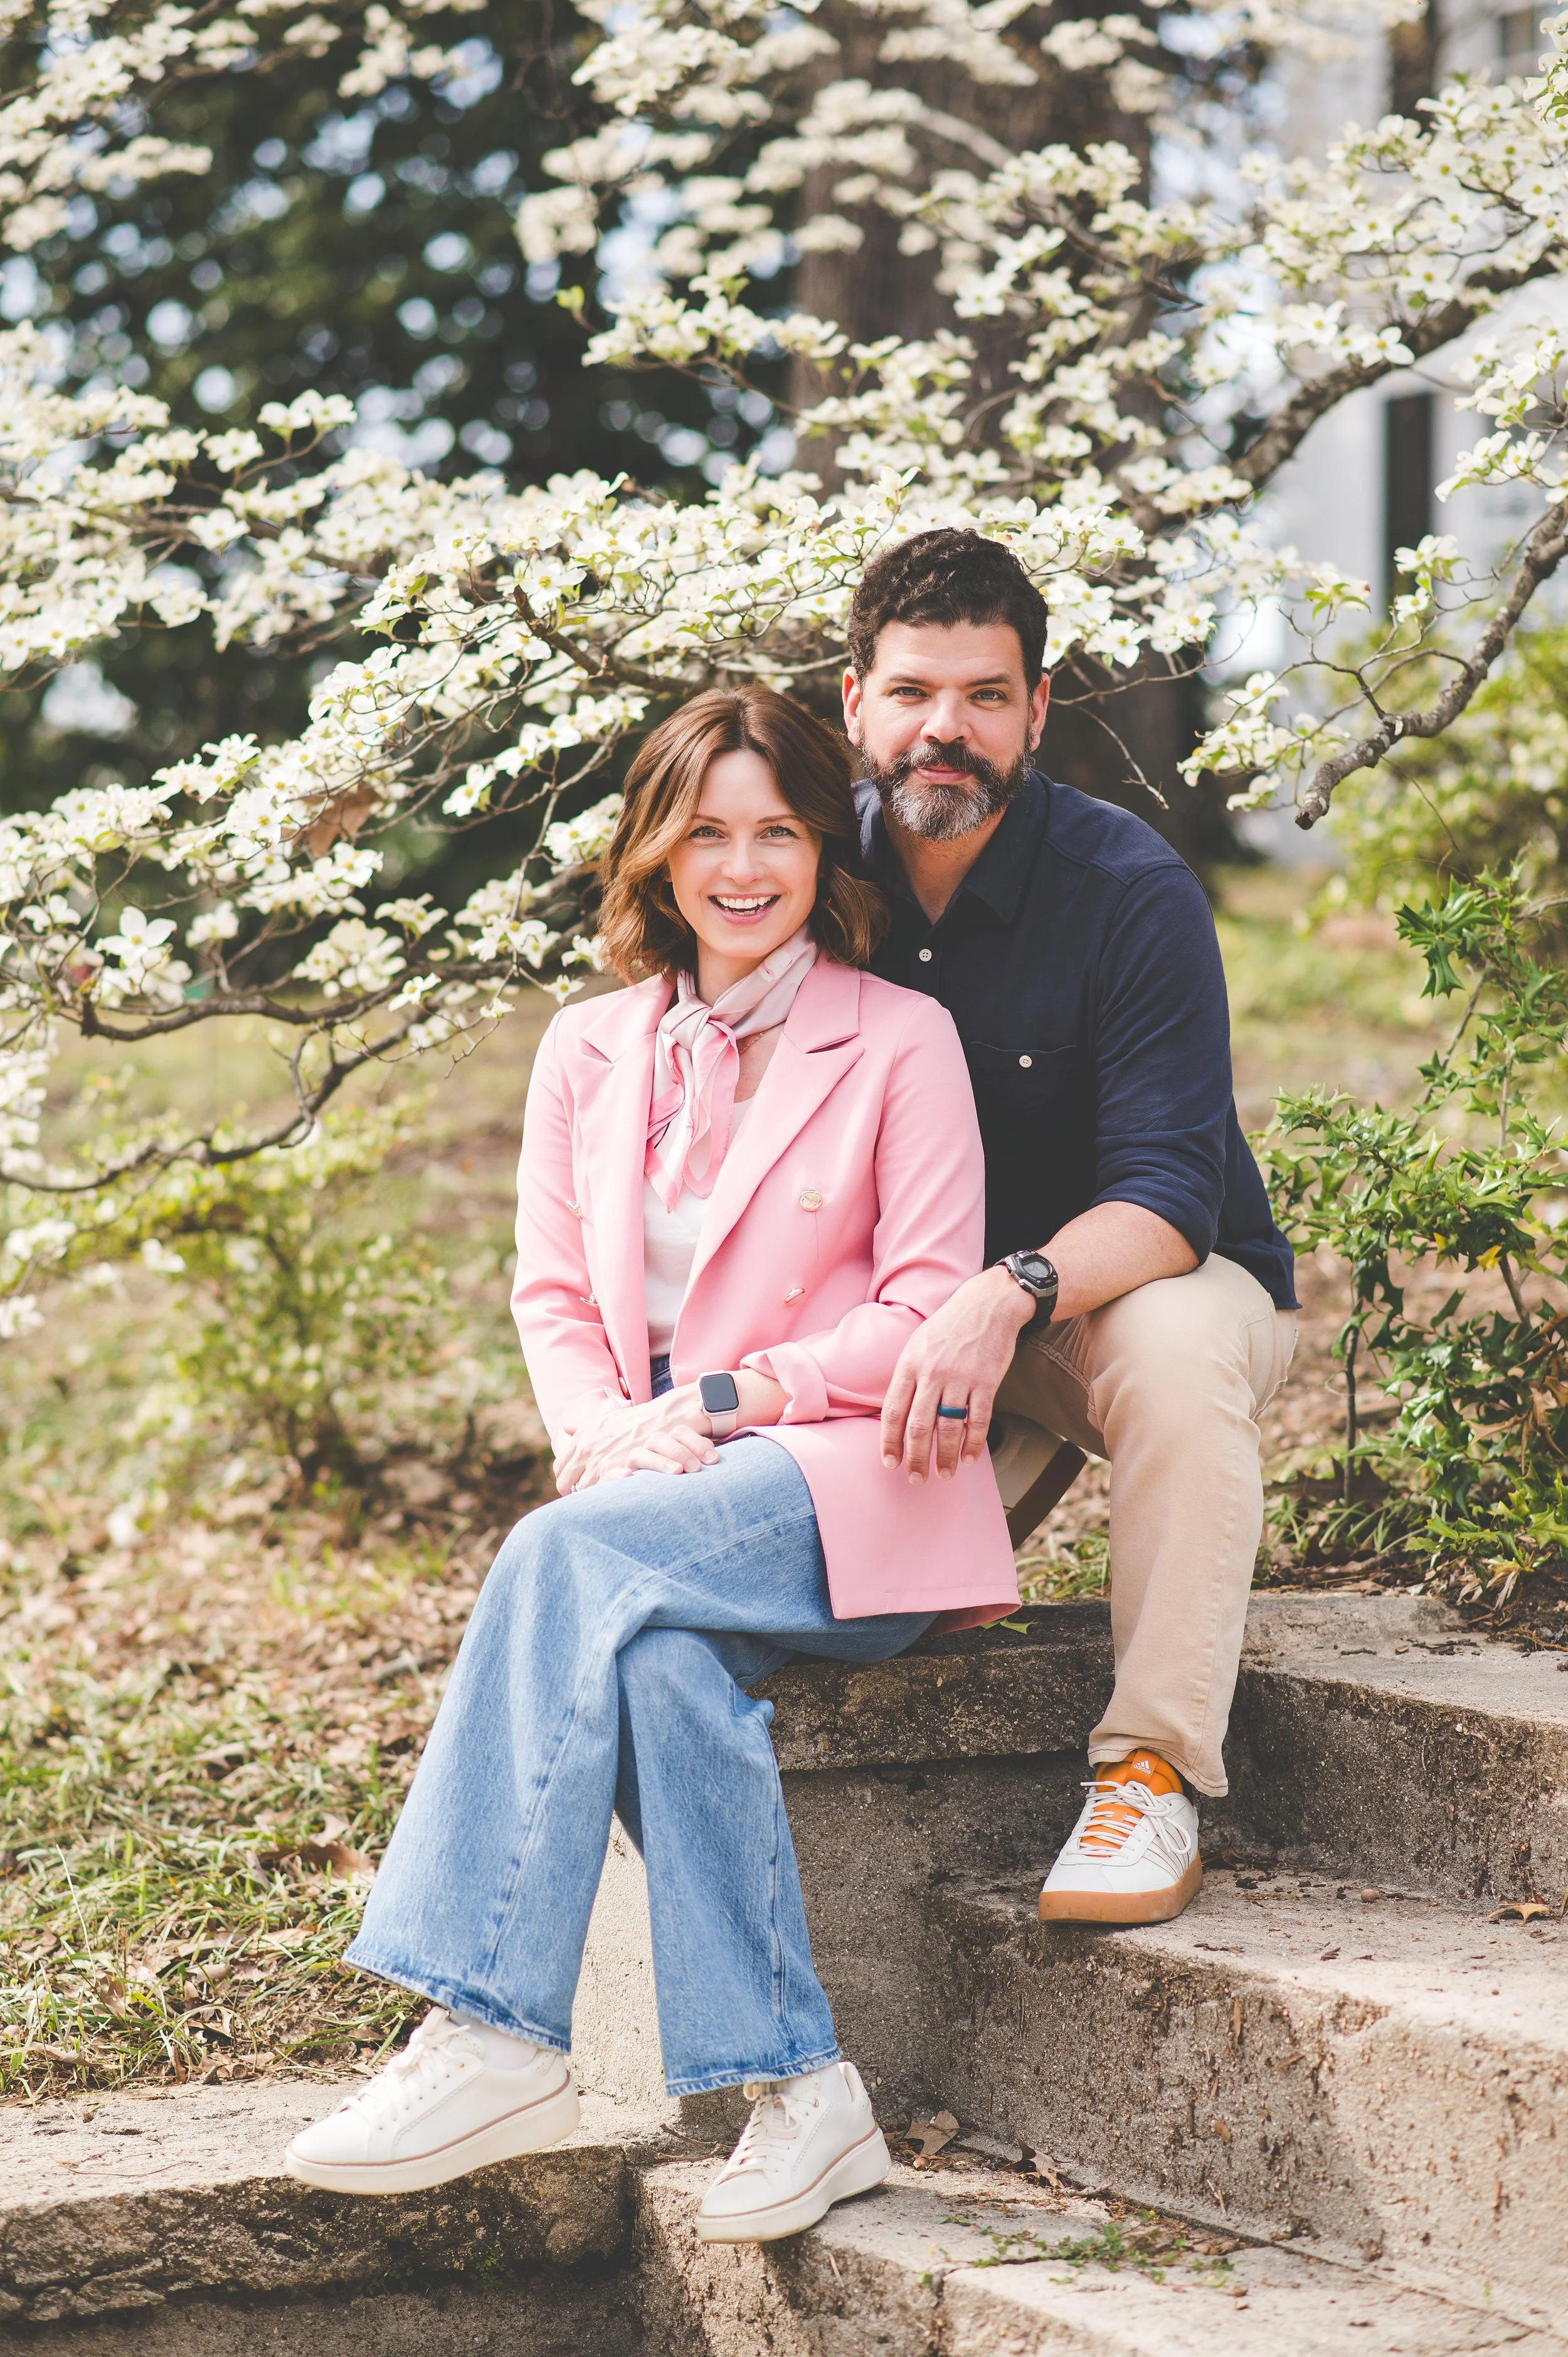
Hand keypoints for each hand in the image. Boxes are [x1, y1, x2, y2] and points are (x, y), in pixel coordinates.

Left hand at [553, 1385, 717, 1491]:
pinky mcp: (616, 1472)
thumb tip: (566, 1428)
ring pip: (583, 1491)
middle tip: (583, 1498)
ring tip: (600, 1499)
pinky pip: (601, 1492)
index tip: (572, 1484)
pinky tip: (612, 1497)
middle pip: (565, 1483)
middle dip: (572, 1492)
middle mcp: (585, 1450)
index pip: (560, 1467)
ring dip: (590, 1496)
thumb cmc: (635, 1420)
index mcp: (581, 1438)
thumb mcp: (604, 1419)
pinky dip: (604, 1496)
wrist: (662, 1419)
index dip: (565, 1478)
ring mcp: (600, 1462)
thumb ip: (582, 1427)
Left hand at [880, 1265, 1032, 1484]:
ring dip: (945, 1457)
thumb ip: (908, 1378)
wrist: (987, 1305)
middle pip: (918, 1426)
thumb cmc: (948, 1327)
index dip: (889, 1442)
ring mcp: (960, 1378)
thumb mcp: (917, 1344)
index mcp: (909, 1365)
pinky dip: (973, 1444)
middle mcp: (932, 1373)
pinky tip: (969, 1458)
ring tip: (943, 1474)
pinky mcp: (986, 1382)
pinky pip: (978, 1421)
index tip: (890, 1463)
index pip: (893, 1411)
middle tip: (915, 1479)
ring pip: (948, 1428)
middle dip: (915, 1458)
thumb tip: (897, 1415)